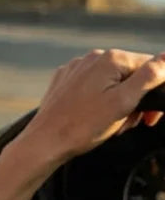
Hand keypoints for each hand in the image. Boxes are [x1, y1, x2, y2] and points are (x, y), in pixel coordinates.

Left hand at [13, 49, 164, 176]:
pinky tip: (95, 119)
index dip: (157, 91)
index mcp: (110, 58)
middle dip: (136, 100)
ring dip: (119, 104)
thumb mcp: (125, 101)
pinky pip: (93, 88)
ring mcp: (76, 69)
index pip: (151, 66)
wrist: (46, 141)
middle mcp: (91, 58)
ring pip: (112, 83)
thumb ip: (150, 77)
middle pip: (131, 76)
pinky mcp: (65, 81)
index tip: (151, 116)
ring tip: (111, 124)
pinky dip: (100, 102)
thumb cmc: (84, 125)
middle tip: (129, 123)